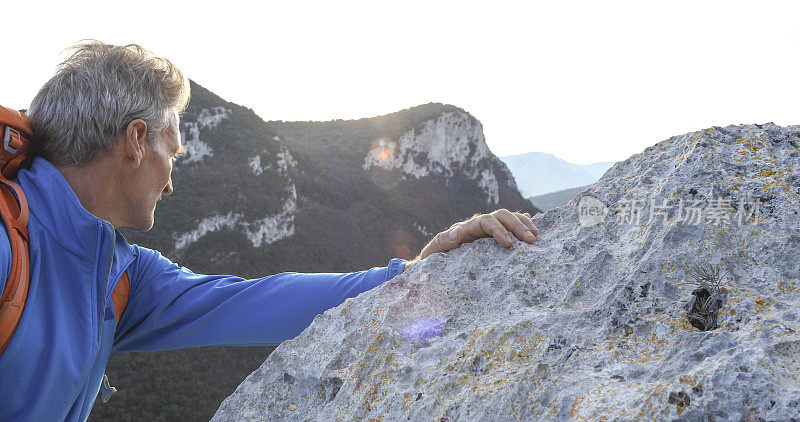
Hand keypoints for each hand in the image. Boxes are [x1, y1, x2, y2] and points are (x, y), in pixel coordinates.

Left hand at [407, 209, 538, 265]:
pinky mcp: (493, 240)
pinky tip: (535, 228)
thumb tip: (456, 233)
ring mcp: (487, 232)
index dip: (498, 230)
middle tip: (531, 240)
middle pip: (501, 216)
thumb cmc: (434, 259)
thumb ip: (444, 241)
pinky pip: (510, 228)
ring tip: (537, 236)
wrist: (434, 266)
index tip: (508, 243)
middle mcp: (478, 226)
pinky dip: (522, 224)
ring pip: (508, 219)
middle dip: (517, 226)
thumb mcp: (435, 251)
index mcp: (466, 228)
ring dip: (523, 225)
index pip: (486, 222)